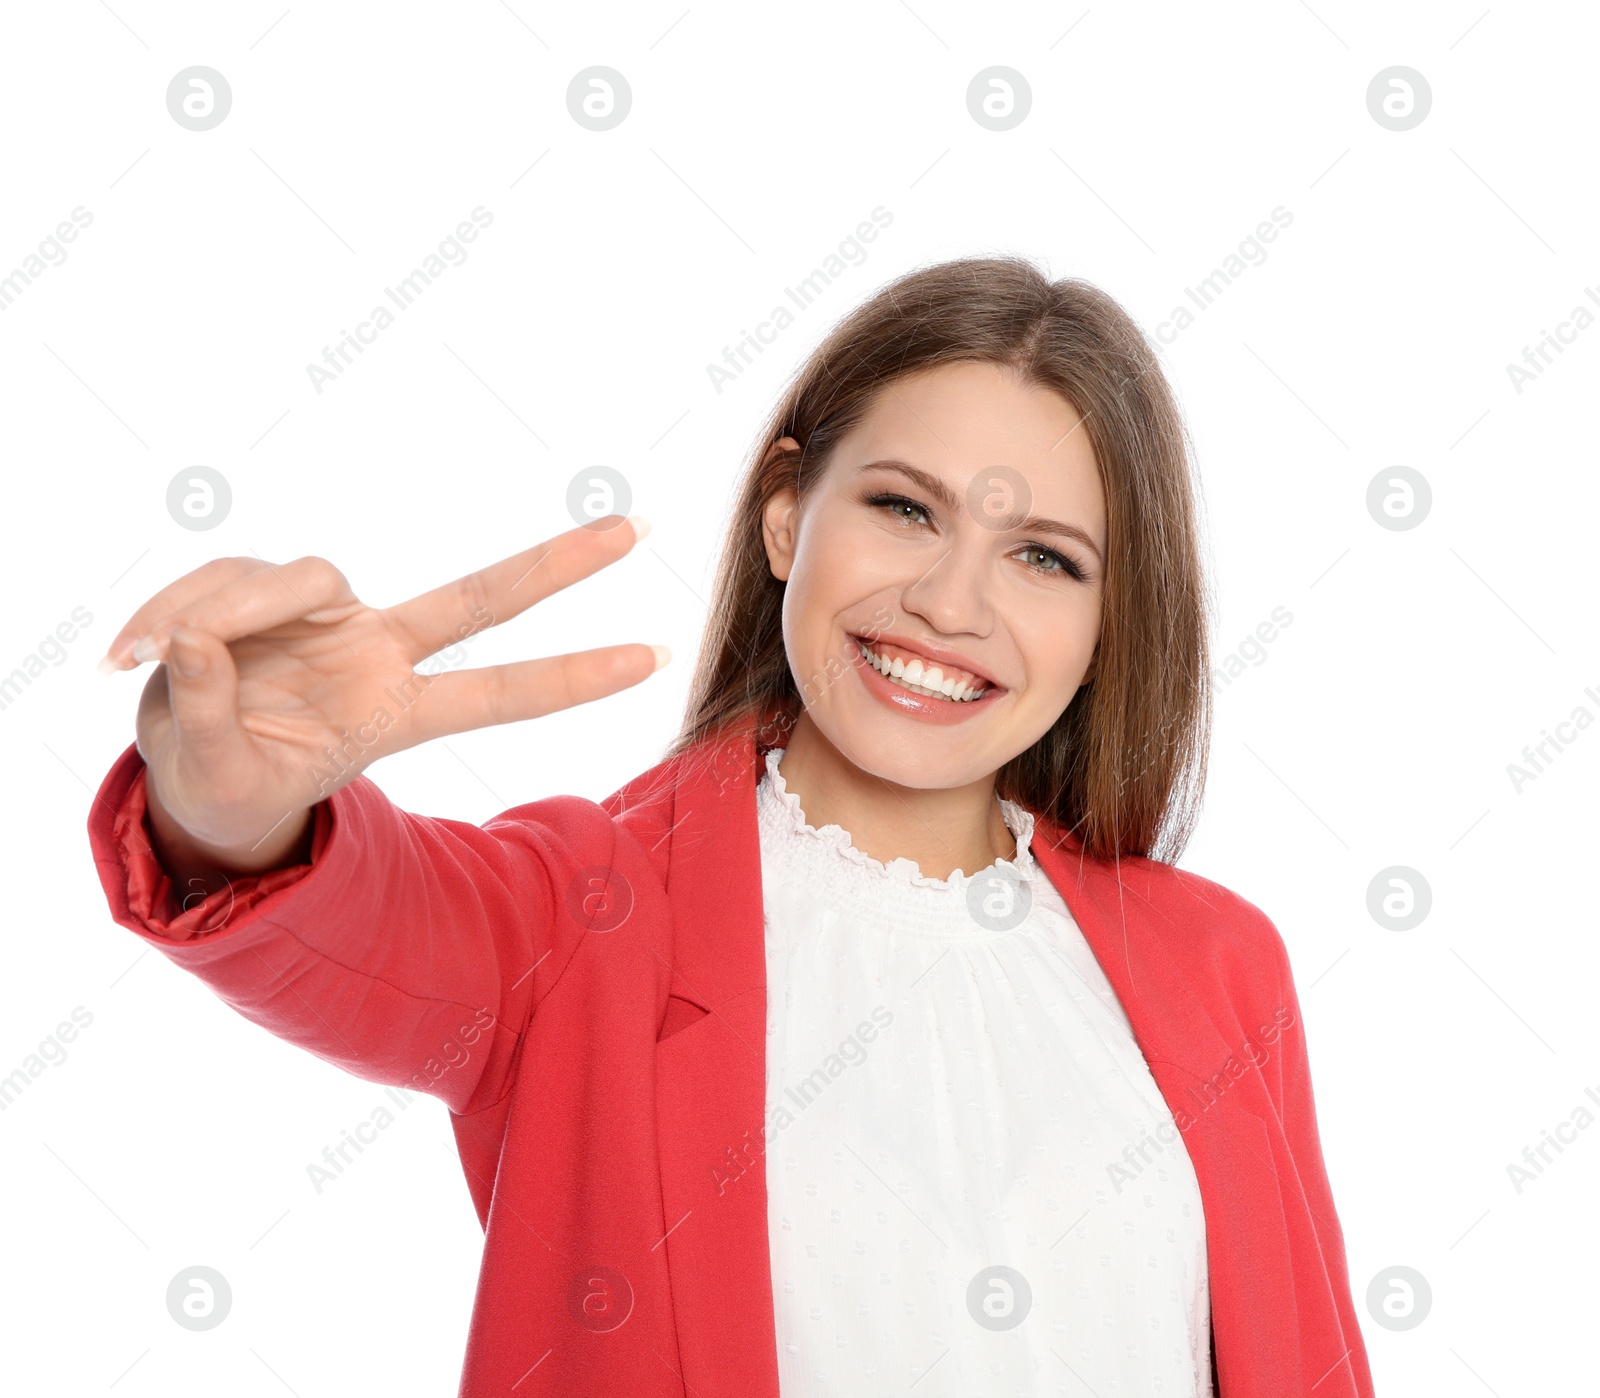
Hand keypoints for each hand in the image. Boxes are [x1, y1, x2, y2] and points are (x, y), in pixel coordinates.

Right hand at [99, 516, 666, 871]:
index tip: (657, 658)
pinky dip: (180, 610)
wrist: (190, 770)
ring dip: (229, 615)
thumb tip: (191, 643)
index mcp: (391, 713)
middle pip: (482, 597)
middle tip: (644, 530)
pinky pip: (230, 578)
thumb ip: (204, 714)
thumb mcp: (215, 774)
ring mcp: (331, 611)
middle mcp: (378, 649)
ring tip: (158, 663)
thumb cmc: (226, 781)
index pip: (500, 693)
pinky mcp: (271, 583)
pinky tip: (139, 651)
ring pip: (300, 578)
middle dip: (561, 564)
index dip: (575, 676)